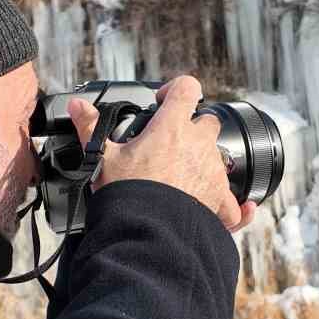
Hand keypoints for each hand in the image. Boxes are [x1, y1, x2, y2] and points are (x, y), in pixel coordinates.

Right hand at [67, 76, 257, 233]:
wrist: (146, 231)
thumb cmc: (126, 193)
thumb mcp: (103, 158)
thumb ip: (90, 127)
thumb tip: (78, 107)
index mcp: (172, 127)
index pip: (187, 88)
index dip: (176, 89)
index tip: (164, 102)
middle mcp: (199, 144)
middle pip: (208, 122)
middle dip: (193, 129)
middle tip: (172, 145)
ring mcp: (214, 172)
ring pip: (220, 158)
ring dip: (206, 163)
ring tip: (184, 179)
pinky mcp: (220, 201)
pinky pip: (236, 205)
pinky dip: (237, 208)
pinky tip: (240, 209)